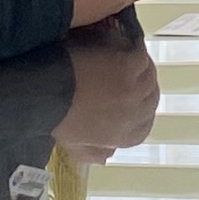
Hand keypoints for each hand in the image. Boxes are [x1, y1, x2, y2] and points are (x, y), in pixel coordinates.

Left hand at [58, 26, 159, 154]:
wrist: (48, 91)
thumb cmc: (58, 117)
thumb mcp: (74, 145)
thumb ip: (93, 153)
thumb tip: (108, 156)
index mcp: (125, 137)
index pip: (145, 127)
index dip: (140, 112)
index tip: (131, 100)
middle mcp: (136, 115)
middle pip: (151, 98)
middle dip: (143, 87)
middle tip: (132, 74)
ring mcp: (135, 89)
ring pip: (149, 75)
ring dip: (140, 66)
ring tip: (128, 56)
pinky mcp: (129, 66)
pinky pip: (142, 57)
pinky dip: (136, 48)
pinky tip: (129, 43)